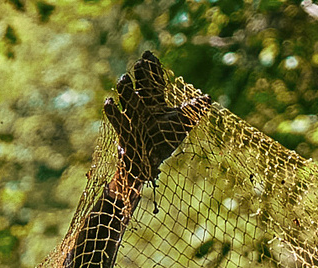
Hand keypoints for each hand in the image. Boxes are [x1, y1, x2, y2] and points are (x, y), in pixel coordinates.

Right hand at [105, 52, 196, 188]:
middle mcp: (143, 106)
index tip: (149, 54)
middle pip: (142, 87)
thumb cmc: (165, 140)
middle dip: (140, 76)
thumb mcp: (182, 123)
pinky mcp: (124, 131)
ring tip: (124, 79)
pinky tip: (109, 102)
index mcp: (156, 102)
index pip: (155, 81)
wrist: (149, 162)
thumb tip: (208, 98)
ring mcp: (132, 117)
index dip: (152, 69)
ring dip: (126, 90)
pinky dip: (112, 111)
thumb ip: (193, 110)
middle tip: (140, 63)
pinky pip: (117, 120)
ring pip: (127, 100)